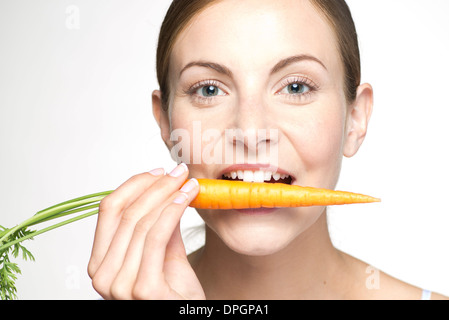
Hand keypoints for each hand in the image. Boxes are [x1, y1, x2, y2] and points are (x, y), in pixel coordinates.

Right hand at [87, 163, 204, 298]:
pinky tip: (186, 198)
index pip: (109, 210)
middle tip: (178, 172)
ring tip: (188, 183)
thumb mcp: (164, 252)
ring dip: (167, 195)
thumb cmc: (176, 292)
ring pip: (141, 223)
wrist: (188, 317)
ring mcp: (120, 285)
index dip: (134, 185)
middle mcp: (102, 275)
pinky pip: (156, 237)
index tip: (158, 171)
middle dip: (155, 186)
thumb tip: (166, 188)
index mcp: (100, 263)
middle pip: (125, 214)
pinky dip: (172, 211)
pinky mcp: (143, 290)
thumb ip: (159, 224)